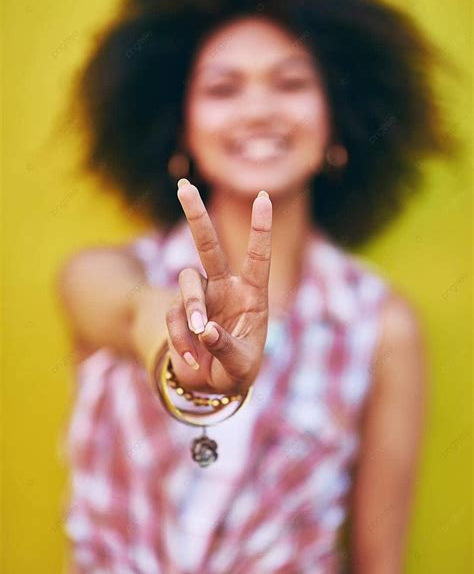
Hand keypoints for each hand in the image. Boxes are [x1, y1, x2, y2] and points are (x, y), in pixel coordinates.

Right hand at [164, 178, 271, 394]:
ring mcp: (200, 298)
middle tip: (184, 187)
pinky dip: (181, 339)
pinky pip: (174, 317)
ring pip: (188, 282)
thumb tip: (204, 329)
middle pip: (208, 246)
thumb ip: (226, 347)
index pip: (257, 257)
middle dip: (196, 216)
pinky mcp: (178, 313)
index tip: (263, 197)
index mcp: (251, 294)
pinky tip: (192, 359)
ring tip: (200, 335)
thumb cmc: (238, 370)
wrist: (213, 386)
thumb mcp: (240, 365)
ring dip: (192, 308)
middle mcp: (224, 288)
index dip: (260, 228)